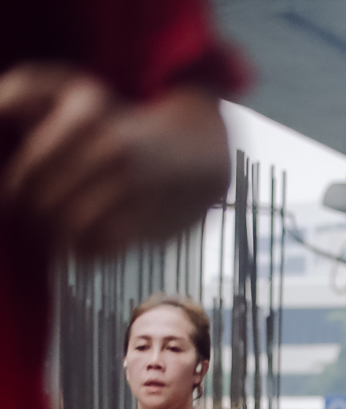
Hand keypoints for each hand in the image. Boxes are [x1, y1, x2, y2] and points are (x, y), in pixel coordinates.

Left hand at [0, 67, 228, 254]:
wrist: (198, 149)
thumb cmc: (122, 120)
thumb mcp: (73, 90)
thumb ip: (24, 92)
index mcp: (89, 117)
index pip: (30, 171)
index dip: (14, 190)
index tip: (13, 196)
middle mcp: (114, 151)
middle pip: (46, 203)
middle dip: (31, 215)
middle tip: (30, 217)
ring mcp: (136, 190)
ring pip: (71, 229)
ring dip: (55, 236)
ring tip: (52, 232)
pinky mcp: (152, 224)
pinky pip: (100, 249)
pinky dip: (85, 250)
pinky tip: (84, 240)